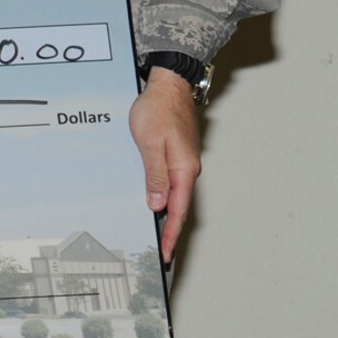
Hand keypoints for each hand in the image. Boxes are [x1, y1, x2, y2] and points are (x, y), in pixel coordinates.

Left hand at [129, 69, 201, 261]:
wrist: (169, 85)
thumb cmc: (158, 109)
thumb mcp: (150, 144)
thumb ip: (155, 175)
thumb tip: (158, 204)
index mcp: (183, 169)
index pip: (178, 210)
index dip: (172, 233)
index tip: (166, 252)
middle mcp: (187, 169)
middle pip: (180, 206)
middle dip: (171, 230)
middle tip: (161, 250)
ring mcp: (184, 162)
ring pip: (176, 195)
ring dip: (167, 214)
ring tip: (158, 233)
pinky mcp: (177, 155)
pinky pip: (171, 182)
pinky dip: (165, 196)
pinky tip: (156, 202)